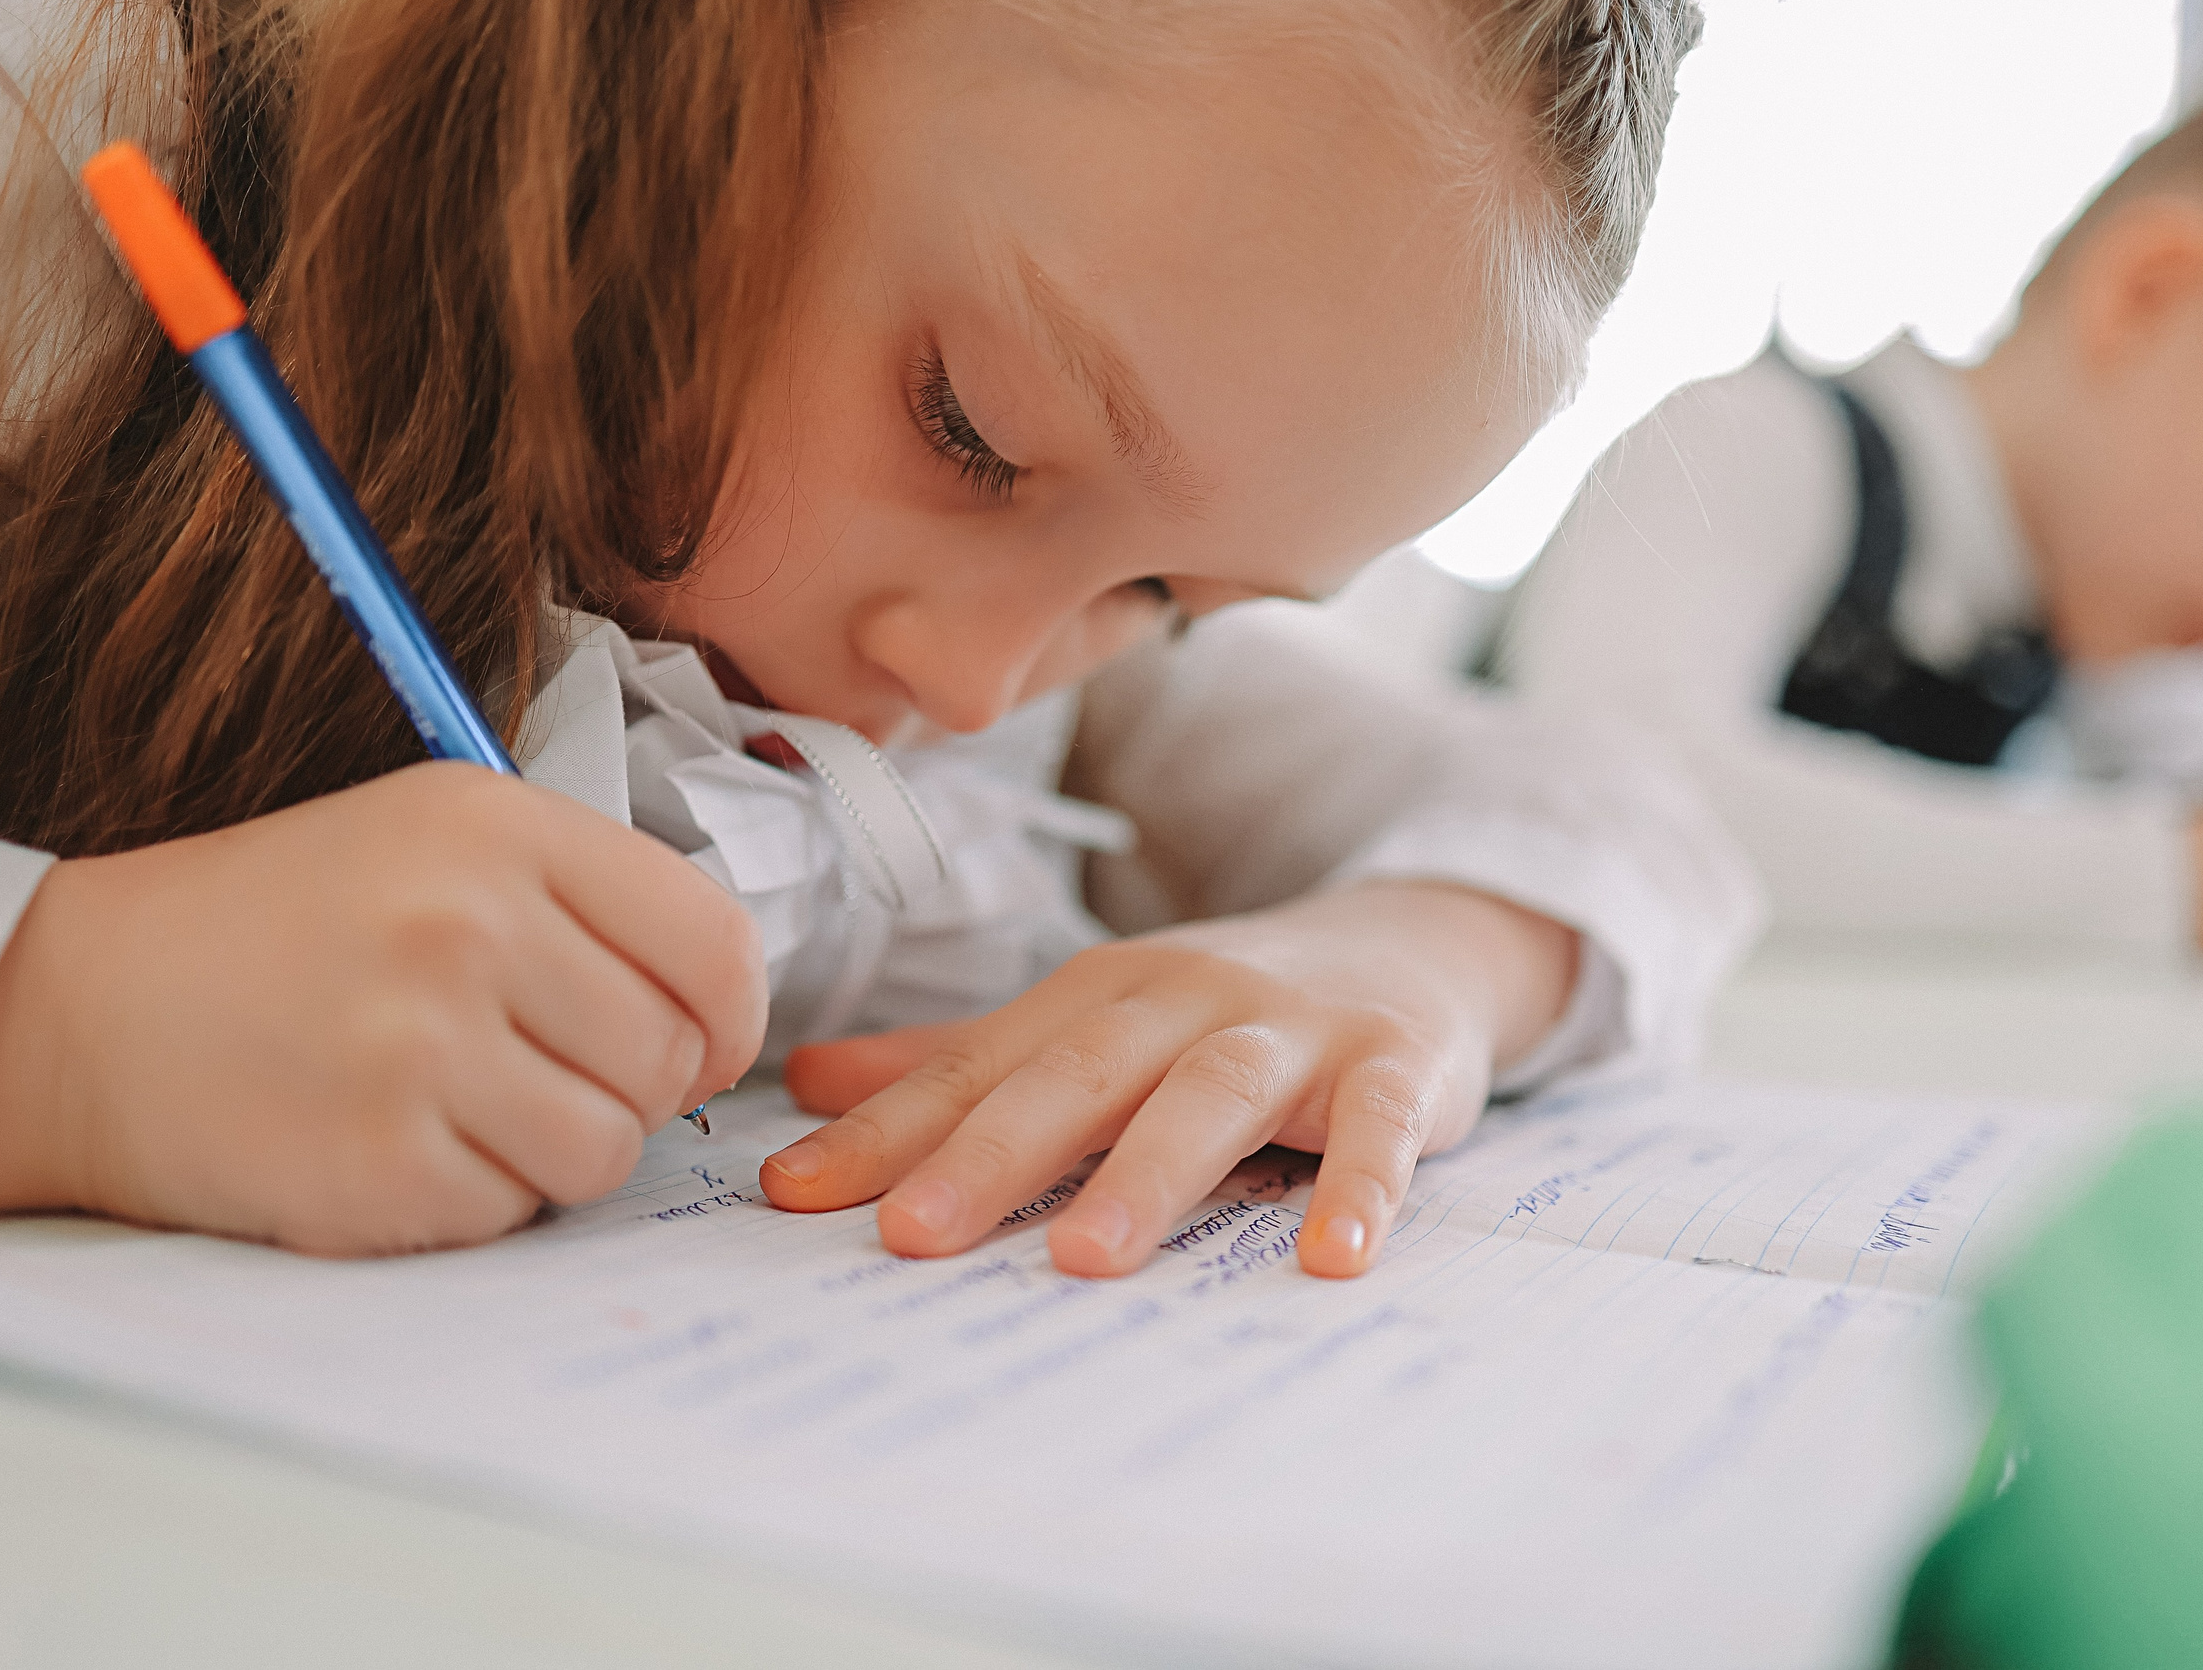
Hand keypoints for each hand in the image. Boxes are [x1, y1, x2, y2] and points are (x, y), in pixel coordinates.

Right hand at [0, 763, 766, 1253]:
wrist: (83, 1010)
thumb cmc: (279, 926)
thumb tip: (723, 1016)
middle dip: (624, 1086)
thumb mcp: (436, 842)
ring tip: (461, 1107)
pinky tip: (396, 1143)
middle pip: (667, 1056)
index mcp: (502, 829)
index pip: (713, 942)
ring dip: (554, 1151)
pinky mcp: (383, 1163)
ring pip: (607, 1148)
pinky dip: (473, 1199)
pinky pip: (513, 1212)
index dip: (730, 1015)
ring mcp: (425, 1048)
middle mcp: (472, 926)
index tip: (704, 1043)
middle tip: (534, 1074)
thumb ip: (587, 903)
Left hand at [762, 882, 1578, 1278]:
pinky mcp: (1393, 1068)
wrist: (1409, 944)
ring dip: (1149, 1172)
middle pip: (1080, 1074)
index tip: (792, 1195)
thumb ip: (960, 1061)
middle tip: (912, 1235)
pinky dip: (1359, 1189)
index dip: (884, 1129)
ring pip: (1210, 1095)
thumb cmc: (1224, 1007)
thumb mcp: (1091, 1020)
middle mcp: (1183, 1000)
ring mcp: (1292, 1031)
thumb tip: (805, 1082)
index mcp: (1097, 996)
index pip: (978, 1067)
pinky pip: (1376, 1130)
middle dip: (992, 1154)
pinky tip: (1329, 1259)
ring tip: (1085, 1259)